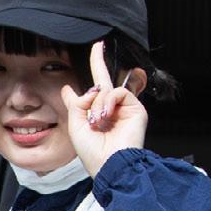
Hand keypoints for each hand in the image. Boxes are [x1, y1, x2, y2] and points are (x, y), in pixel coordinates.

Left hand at [61, 40, 148, 177]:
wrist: (109, 164)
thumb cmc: (92, 152)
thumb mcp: (75, 126)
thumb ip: (75, 105)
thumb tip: (76, 88)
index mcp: (95, 116)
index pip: (90, 95)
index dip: (85, 82)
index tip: (84, 64)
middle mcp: (110, 110)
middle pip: (104, 82)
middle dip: (98, 61)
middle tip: (97, 46)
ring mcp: (124, 109)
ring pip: (106, 90)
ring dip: (97, 104)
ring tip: (97, 121)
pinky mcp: (136, 108)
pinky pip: (118, 93)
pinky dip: (108, 102)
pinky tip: (105, 115)